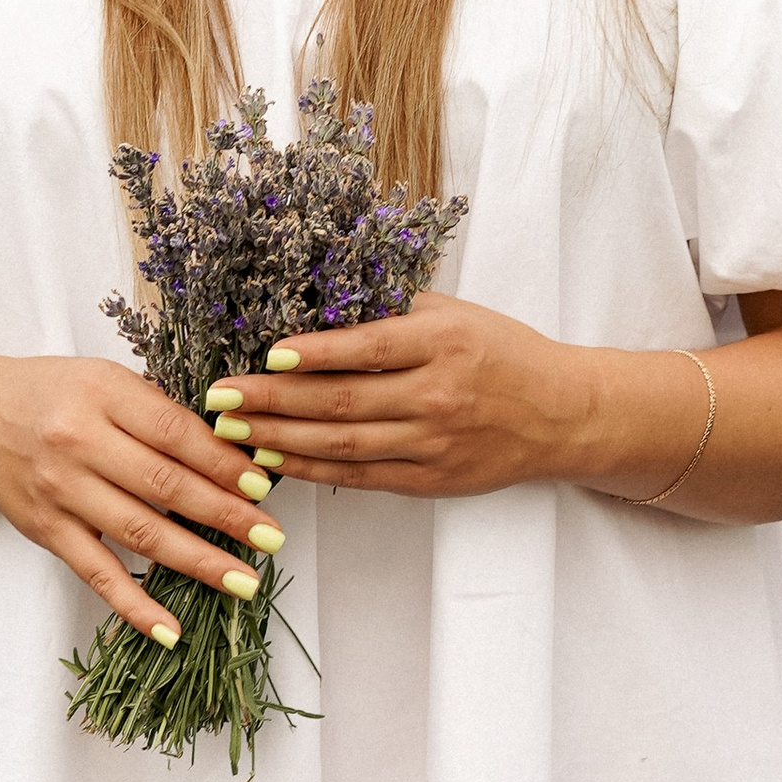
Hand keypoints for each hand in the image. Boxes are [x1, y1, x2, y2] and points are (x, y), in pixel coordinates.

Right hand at [0, 354, 278, 641]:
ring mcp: (61, 491)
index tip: (263, 486)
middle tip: (271, 538)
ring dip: (197, 561)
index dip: (222, 463)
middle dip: (224, 515)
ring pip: (139, 534)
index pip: (174, 433)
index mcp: (103, 394)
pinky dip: (135, 605)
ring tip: (243, 580)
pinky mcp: (47, 531)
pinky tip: (171, 629)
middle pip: (163, 486)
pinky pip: (97, 574)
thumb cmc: (58, 395)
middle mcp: (79, 442)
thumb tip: (236, 455)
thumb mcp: (108, 381)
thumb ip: (161, 413)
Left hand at [211, 294, 590, 499]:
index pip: (365, 347)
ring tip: (232, 431)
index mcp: (442, 343)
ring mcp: (433, 443)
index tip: (265, 355)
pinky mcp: (430, 480)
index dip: (311, 353)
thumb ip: (393, 310)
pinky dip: (312, 470)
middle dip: (272, 402)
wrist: (561, 414)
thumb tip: (315, 301)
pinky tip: (274, 461)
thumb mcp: (455, 314)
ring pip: (342, 444)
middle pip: (340, 401)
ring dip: (279, 439)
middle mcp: (436, 395)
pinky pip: (359, 476)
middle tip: (220, 398)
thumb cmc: (501, 353)